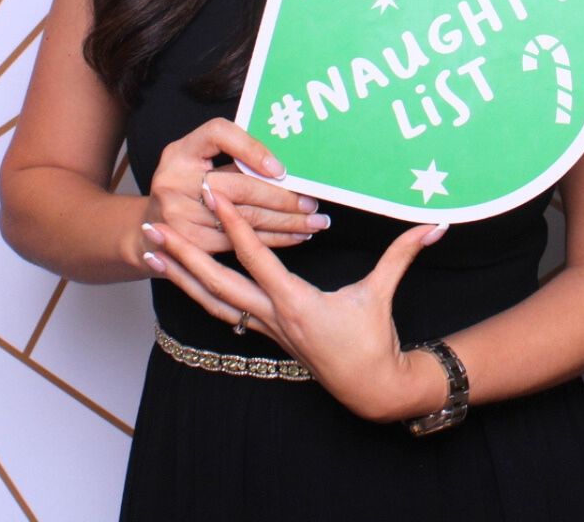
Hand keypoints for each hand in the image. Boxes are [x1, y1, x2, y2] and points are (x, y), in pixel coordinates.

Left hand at [140, 194, 447, 421]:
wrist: (368, 388)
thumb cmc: (374, 341)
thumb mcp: (382, 294)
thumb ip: (403, 254)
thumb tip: (435, 225)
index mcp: (295, 302)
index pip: (256, 257)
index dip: (233, 224)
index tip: (212, 196)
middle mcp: (270, 316)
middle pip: (214, 281)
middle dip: (182, 253)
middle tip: (153, 227)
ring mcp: (262, 327)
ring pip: (208, 298)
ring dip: (177, 274)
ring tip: (149, 251)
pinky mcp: (263, 332)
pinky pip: (220, 308)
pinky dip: (197, 290)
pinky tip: (181, 277)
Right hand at [141, 118, 327, 258]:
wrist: (151, 229)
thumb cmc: (187, 188)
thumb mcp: (198, 161)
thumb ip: (231, 156)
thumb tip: (287, 164)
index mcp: (180, 151)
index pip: (219, 135)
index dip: (252, 149)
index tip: (281, 169)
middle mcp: (174, 179)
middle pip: (239, 186)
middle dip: (282, 197)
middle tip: (312, 203)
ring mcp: (178, 213)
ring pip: (244, 218)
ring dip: (285, 222)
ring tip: (313, 222)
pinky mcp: (189, 242)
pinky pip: (239, 241)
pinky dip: (271, 240)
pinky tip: (293, 236)